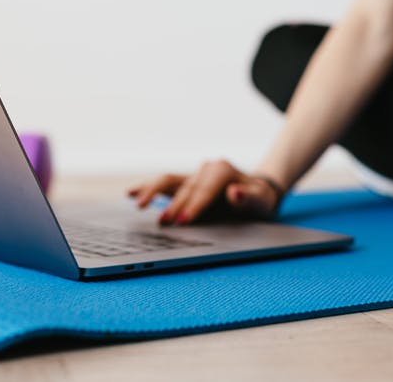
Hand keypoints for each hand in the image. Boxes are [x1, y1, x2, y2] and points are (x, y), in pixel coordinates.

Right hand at [126, 159, 281, 225]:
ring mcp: (193, 175)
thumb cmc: (259, 199)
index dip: (194, 206)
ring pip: (168, 180)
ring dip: (152, 192)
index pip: (205, 190)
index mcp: (223, 171)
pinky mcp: (185, 183)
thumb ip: (249, 198)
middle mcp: (206, 169)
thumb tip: (234, 192)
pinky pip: (165, 184)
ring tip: (138, 204)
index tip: (183, 221)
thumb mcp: (261, 201)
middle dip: (174, 205)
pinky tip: (131, 193)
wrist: (256, 193)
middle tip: (164, 223)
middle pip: (185, 188)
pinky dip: (147, 187)